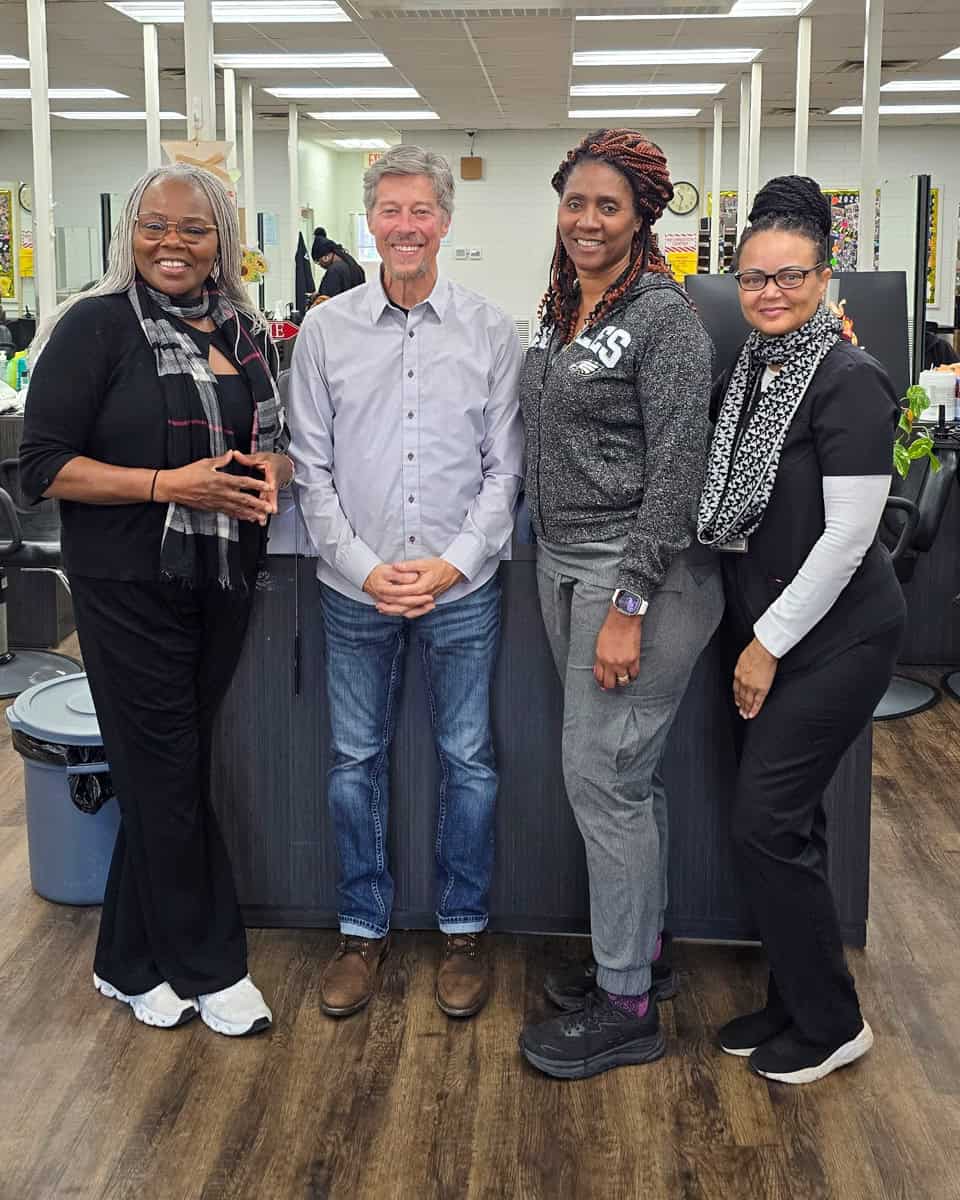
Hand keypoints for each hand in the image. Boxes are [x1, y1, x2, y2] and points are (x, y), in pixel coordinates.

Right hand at [154, 451, 272, 524]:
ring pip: (238, 509)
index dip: (257, 484)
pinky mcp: (213, 508)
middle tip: (270, 508)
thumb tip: (232, 453)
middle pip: (244, 499)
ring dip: (251, 513)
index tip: (268, 486)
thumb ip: (221, 460)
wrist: (173, 487)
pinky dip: (239, 516)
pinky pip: (229, 513)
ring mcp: (217, 502)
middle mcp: (221, 492)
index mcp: (221, 479)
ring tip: (262, 517)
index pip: (243, 482)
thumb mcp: (205, 463)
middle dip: (258, 504)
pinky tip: (247, 518)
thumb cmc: (187, 474)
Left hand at [231, 450, 293, 516]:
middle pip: (269, 497)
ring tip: (261, 521)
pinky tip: (257, 519)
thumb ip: (248, 458)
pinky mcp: (270, 496)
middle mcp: (272, 485)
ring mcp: (272, 492)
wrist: (285, 466)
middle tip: (265, 515)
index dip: (270, 489)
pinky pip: (265, 504)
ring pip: (268, 503)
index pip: (270, 483)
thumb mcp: (262, 457)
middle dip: (267, 506)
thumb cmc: (274, 462)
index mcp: (271, 474)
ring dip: (264, 512)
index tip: (270, 494)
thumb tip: (236, 454)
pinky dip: (261, 512)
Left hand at [365, 558, 463, 618]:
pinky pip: (415, 612)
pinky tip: (396, 612)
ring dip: (395, 612)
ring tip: (383, 610)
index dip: (392, 593)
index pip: (405, 592)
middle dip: (391, 606)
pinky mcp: (426, 603)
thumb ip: (409, 566)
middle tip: (378, 605)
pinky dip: (404, 613)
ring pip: (409, 611)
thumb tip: (395, 566)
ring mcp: (426, 601)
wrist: (453, 572)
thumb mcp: (424, 563)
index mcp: (423, 586)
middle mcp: (425, 596)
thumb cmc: (439, 566)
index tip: (381, 593)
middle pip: (405, 605)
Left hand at [594, 608, 641, 690]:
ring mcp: (623, 662)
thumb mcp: (599, 644)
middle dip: (610, 685)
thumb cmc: (610, 628)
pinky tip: (631, 674)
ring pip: (623, 681)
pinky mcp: (634, 659)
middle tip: (613, 683)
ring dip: (623, 681)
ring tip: (623, 679)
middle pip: (610, 683)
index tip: (603, 683)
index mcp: (600, 658)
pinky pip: (634, 674)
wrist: (623, 619)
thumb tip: (601, 668)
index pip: (599, 677)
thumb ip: (600, 657)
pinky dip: (633, 675)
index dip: (601, 682)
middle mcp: (610, 662)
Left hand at [733, 638, 778, 718]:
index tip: (737, 701)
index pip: (736, 688)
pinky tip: (752, 714)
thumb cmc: (755, 650)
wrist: (762, 650)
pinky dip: (754, 709)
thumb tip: (744, 666)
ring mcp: (751, 686)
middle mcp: (742, 682)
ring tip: (746, 715)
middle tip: (741, 712)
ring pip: (747, 701)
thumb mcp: (743, 659)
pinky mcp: (761, 689)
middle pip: (740, 696)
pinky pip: (757, 702)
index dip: (737, 696)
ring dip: (746, 709)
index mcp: (738, 674)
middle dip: (741, 705)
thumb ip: (743, 666)